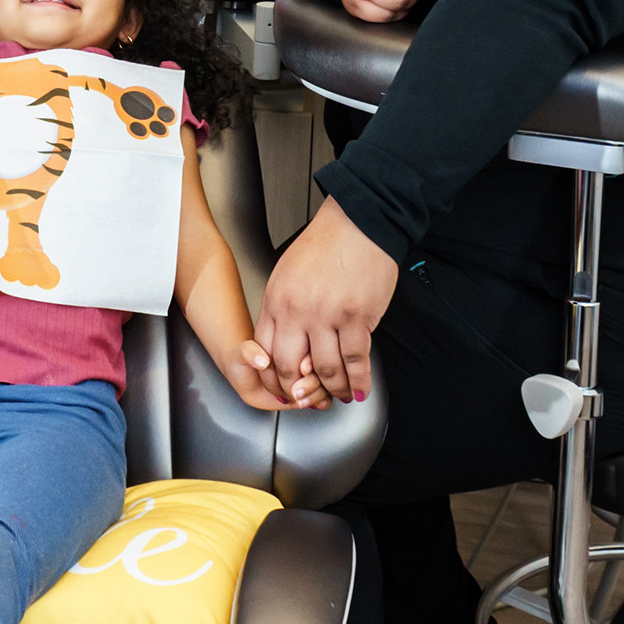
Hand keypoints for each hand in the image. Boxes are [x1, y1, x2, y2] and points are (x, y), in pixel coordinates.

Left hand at [228, 340, 329, 410]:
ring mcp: (310, 373)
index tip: (302, 369)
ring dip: (316, 394)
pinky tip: (312, 403)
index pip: (311, 347)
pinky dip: (321, 401)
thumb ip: (248, 353)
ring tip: (299, 399)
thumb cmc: (244, 360)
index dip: (310, 360)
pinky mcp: (311, 389)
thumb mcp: (241, 353)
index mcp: (294, 341)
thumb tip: (261, 360)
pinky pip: (326, 396)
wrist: (244, 375)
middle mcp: (305, 356)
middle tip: (296, 390)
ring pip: (327, 382)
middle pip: (323, 367)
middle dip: (313, 382)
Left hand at [257, 199, 398, 404]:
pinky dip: (358, 382)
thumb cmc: (323, 245)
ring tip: (337, 395)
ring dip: (332, 390)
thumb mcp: (286, 275)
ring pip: (325, 371)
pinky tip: (358, 390)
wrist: (358, 223)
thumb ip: (282, 309)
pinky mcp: (357, 318)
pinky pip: (356, 361)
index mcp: (276, 301)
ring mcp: (327, 316)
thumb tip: (287, 343)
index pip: (264, 352)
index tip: (281, 387)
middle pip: (289, 368)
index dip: (272, 377)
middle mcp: (297, 312)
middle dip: (298, 391)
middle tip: (308, 400)